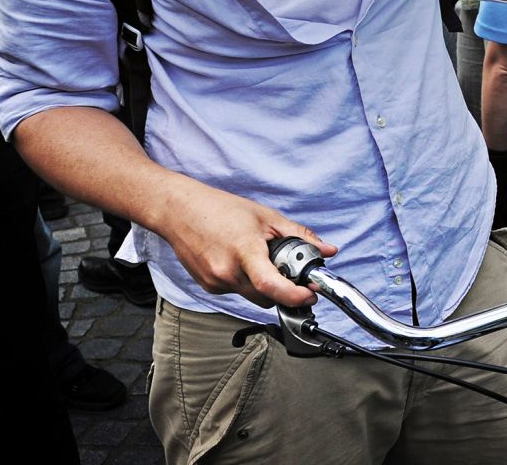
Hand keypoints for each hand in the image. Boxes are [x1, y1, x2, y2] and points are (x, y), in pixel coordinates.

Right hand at [153, 176, 336, 308]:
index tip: (310, 295)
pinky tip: (240, 260)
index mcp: (244, 251)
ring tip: (260, 258)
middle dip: (284, 289)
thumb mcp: (267, 217)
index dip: (294, 295)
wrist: (179, 211)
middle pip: (266, 296)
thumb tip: (327, 251)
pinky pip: (237, 291)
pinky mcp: (208, 287)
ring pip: (252, 296)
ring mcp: (214, 282)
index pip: (271, 285)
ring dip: (264, 284)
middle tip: (293, 273)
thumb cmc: (220, 209)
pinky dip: (246, 280)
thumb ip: (300, 236)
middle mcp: (226, 272)